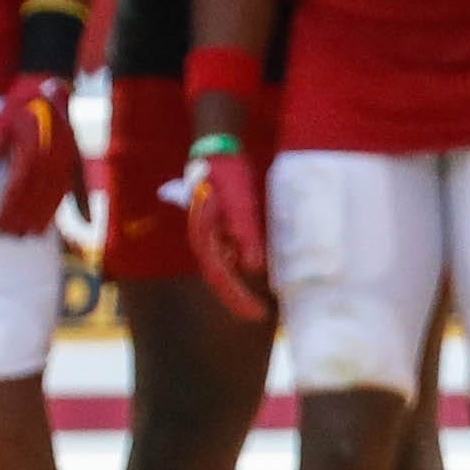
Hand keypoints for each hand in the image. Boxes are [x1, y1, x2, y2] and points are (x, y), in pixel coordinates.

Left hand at [0, 71, 81, 237]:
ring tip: (32, 234)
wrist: (48, 84)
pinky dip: (77, 204)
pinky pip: (76, 184)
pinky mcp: (75, 156)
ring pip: (57, 192)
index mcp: (33, 148)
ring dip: (46, 216)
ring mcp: (68, 156)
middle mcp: (54, 155)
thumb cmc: (18, 105)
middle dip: (24, 218)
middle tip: (11, 236)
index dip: (9, 209)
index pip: (20, 187)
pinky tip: (81, 222)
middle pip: (39, 195)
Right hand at [186, 143, 272, 322]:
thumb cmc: (227, 177)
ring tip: (263, 301)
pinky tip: (261, 272)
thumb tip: (253, 268)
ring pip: (226, 269)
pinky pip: (231, 255)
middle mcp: (207, 243)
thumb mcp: (241, 204)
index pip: (222, 280)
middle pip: (223, 279)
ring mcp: (212, 237)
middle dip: (240, 299)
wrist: (217, 155)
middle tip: (263, 314)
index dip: (239, 300)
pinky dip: (245, 266)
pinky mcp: (220, 229)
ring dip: (242, 286)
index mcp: (207, 241)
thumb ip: (245, 235)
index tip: (258, 315)